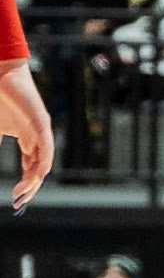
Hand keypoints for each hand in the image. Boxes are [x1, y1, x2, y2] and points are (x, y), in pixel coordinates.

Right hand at [0, 60, 52, 208]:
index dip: (25, 184)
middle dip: (30, 187)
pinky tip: (38, 175)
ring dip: (35, 180)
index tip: (15, 199)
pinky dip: (42, 162)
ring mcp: (40, 131)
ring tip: (24, 192)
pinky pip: (45, 147)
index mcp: (26, 139)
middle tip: (19, 201)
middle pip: (38, 169)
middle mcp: (36, 138)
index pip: (31, 167)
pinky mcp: (41, 122)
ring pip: (43, 162)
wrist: (0, 75)